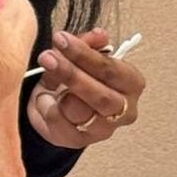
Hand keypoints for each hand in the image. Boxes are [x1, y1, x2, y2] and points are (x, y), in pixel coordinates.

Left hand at [26, 28, 144, 148]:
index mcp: (131, 82)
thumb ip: (89, 42)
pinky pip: (58, 123)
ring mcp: (103, 129)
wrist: (58, 100)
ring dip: (56, 91)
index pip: (111, 69)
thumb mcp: (81, 53)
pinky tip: (45, 97)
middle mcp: (124, 110)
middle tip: (47, 57)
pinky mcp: (79, 141)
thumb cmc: (78, 73)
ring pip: (79, 111)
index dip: (84, 54)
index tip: (61, 39)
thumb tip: (100, 35)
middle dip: (71, 74)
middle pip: (100, 96)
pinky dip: (46, 106)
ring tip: (46, 80)